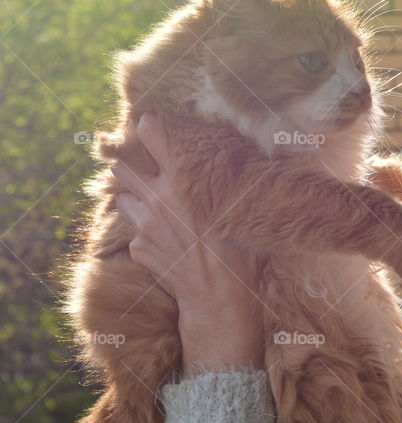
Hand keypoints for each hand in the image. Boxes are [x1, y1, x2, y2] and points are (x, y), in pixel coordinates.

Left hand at [112, 111, 264, 375]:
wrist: (218, 298)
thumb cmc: (241, 252)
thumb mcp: (245, 211)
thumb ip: (238, 184)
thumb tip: (258, 163)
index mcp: (183, 181)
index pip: (154, 138)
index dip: (147, 127)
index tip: (146, 123)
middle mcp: (158, 198)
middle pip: (123, 169)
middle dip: (128, 164)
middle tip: (138, 165)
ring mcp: (144, 226)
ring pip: (124, 200)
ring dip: (134, 200)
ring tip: (152, 206)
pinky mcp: (139, 249)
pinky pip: (136, 235)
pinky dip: (145, 236)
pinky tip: (164, 243)